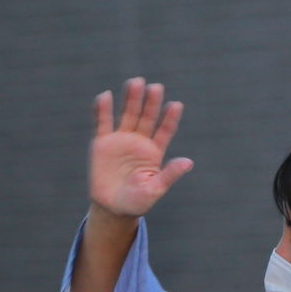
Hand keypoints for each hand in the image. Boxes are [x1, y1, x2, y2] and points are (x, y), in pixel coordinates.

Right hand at [88, 78, 192, 221]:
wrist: (112, 208)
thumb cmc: (137, 201)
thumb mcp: (154, 190)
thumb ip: (169, 175)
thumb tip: (188, 162)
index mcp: (154, 151)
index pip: (165, 130)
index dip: (170, 119)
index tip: (176, 105)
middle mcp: (139, 141)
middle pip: (147, 117)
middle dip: (151, 103)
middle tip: (156, 87)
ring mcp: (121, 139)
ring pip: (127, 115)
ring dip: (131, 99)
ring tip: (135, 82)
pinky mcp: (102, 143)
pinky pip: (102, 123)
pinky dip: (102, 110)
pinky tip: (104, 96)